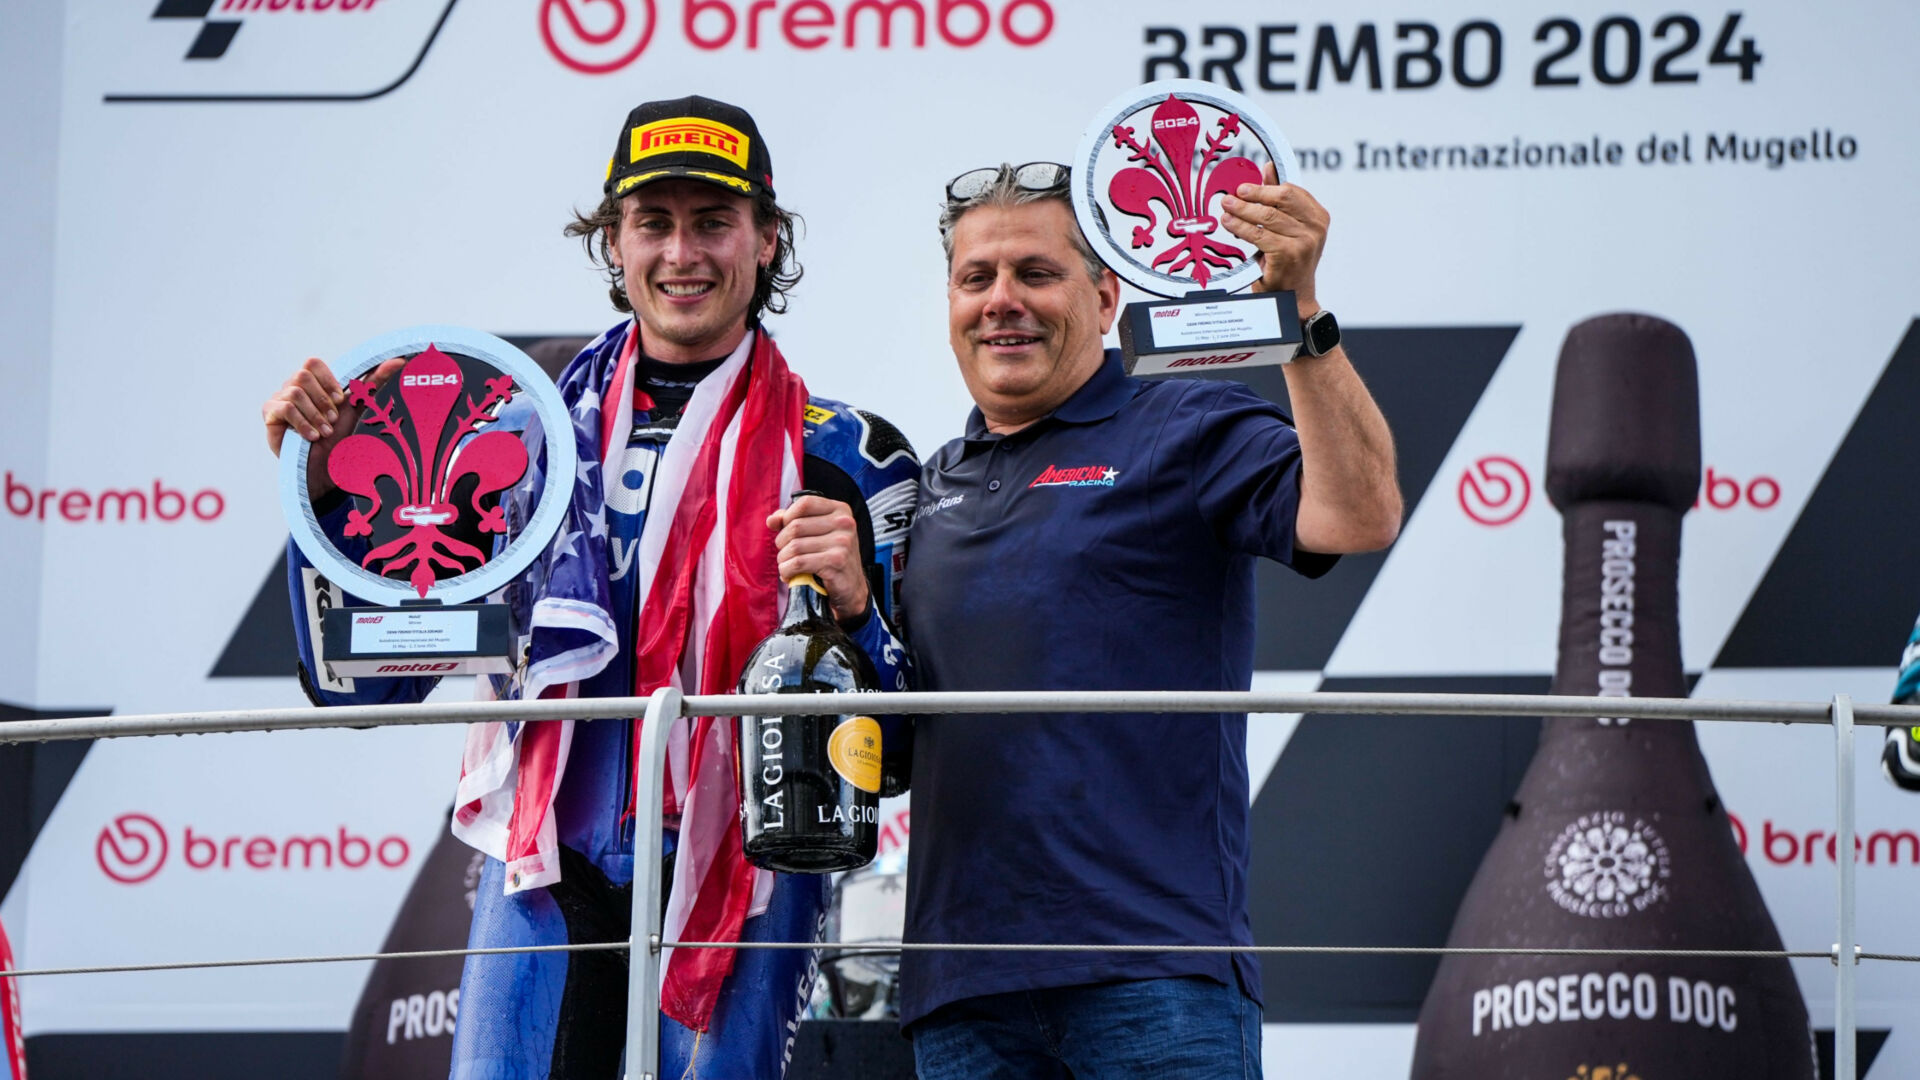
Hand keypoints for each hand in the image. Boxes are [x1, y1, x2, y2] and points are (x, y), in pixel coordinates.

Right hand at [262, 356, 403, 500]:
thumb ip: (375, 382)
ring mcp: (279, 400)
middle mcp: (293, 388)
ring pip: (295, 392)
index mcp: (313, 383)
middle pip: (303, 375)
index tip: (341, 401)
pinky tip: (312, 437)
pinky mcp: (270, 415)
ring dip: (315, 415)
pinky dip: (303, 423)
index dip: (328, 381)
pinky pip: (284, 408)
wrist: (327, 468)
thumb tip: (398, 361)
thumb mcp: (359, 407)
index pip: (313, 363)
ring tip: (324, 432)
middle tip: (333, 420)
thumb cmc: (339, 438)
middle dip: (323, 401)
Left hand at [765, 495, 869, 621]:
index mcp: (840, 510)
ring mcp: (842, 542)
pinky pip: (799, 562)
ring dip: (783, 559)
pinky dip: (787, 571)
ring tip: (787, 566)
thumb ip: (793, 521)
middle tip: (785, 554)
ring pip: (794, 546)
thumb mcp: (816, 533)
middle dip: (782, 543)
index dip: (787, 516)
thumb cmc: (830, 557)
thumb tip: (772, 520)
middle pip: (796, 526)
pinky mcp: (836, 561)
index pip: (805, 503)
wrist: (851, 586)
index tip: (785, 531)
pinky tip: (789, 575)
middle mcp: (844, 523)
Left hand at [1219, 162, 1329, 316]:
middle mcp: (1315, 227)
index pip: (1291, 191)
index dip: (1265, 187)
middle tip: (1231, 195)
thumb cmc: (1289, 263)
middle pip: (1279, 200)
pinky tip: (1229, 224)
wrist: (1293, 298)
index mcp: (1318, 216)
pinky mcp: (1289, 254)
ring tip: (1225, 208)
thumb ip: (1280, 200)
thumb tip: (1268, 168)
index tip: (1244, 187)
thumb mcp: (1288, 230)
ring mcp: (1304, 241)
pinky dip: (1241, 228)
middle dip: (1252, 196)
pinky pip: (1259, 235)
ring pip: (1266, 217)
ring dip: (1241, 211)